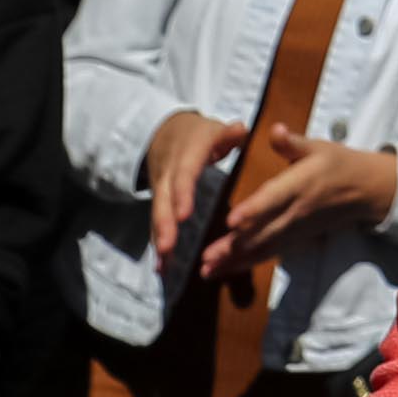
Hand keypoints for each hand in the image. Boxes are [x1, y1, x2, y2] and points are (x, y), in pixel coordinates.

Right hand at [144, 108, 240, 269]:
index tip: (184, 215)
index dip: (182, 194)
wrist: (164, 131)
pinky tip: (161, 267)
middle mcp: (168, 174)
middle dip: (165, 225)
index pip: (183, 175)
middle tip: (167, 248)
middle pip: (164, 200)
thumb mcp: (214, 129)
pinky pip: (157, 223)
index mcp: (186, 155)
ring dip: (159, 240)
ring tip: (162, 265)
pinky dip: (158, 243)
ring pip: (157, 215)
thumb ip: (228, 133)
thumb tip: (240, 130)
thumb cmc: (198, 134)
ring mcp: (160, 189)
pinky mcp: (159, 201)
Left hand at [206, 128, 397, 277]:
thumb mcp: (318, 146)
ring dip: (236, 260)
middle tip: (207, 257)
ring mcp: (295, 229)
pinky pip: (269, 254)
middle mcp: (296, 211)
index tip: (232, 220)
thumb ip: (293, 142)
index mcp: (300, 184)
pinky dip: (246, 264)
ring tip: (208, 270)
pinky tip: (224, 270)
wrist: (364, 190)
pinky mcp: (295, 239)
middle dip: (235, 246)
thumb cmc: (337, 163)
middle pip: (263, 231)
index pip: (274, 199)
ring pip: (263, 247)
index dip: (253, 210)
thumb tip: (275, 130)